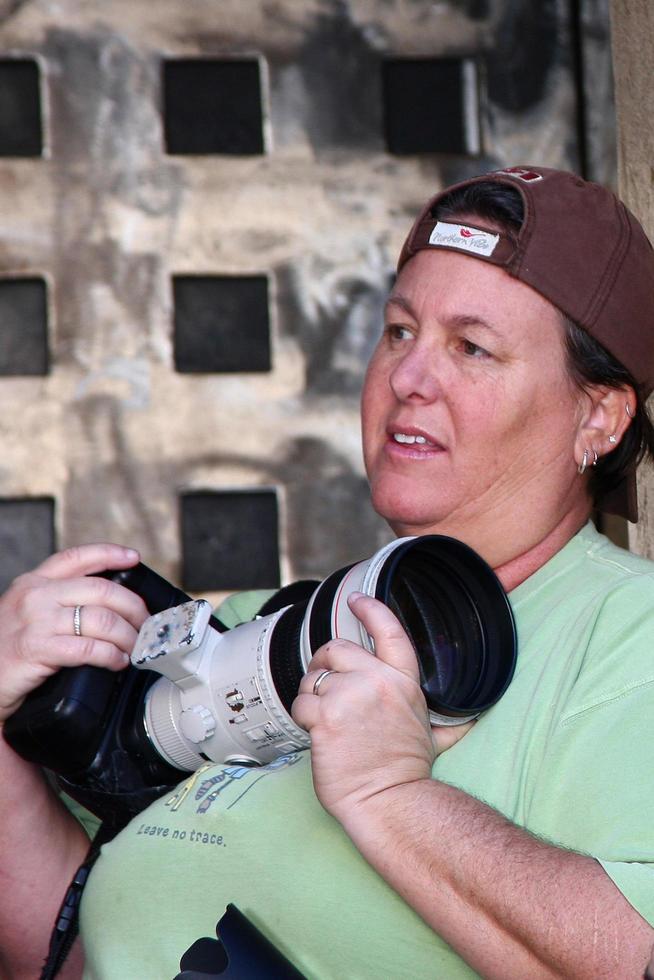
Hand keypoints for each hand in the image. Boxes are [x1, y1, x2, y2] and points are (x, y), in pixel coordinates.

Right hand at [0, 543, 147, 724]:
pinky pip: (89, 648)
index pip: (78, 556)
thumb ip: (58, 602)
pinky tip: (117, 661)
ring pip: (101, 620)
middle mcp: (36, 595)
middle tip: (144, 624)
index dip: (110, 553)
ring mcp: (37, 621)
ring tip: (135, 647)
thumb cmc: (6, 651)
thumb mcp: (28, 613)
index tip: (133, 557)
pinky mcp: (37, 648)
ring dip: (127, 636)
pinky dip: (111, 656)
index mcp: (34, 581)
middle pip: (102, 589)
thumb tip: (106, 605)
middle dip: (133, 607)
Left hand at [292, 592, 442, 825]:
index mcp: (402, 681)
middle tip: (324, 684)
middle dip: (323, 663)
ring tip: (324, 719)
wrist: (390, 802)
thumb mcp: (434, 735)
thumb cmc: (407, 773)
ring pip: (313, 677)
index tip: (357, 599)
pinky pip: (300, 703)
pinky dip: (302, 717)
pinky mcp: (325, 717)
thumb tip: (470, 720)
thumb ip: (447, 720)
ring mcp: (349, 697)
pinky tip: (316, 733)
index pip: (389, 631)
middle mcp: (376, 682)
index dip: (371, 609)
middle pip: (336, 648)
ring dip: (311, 695)